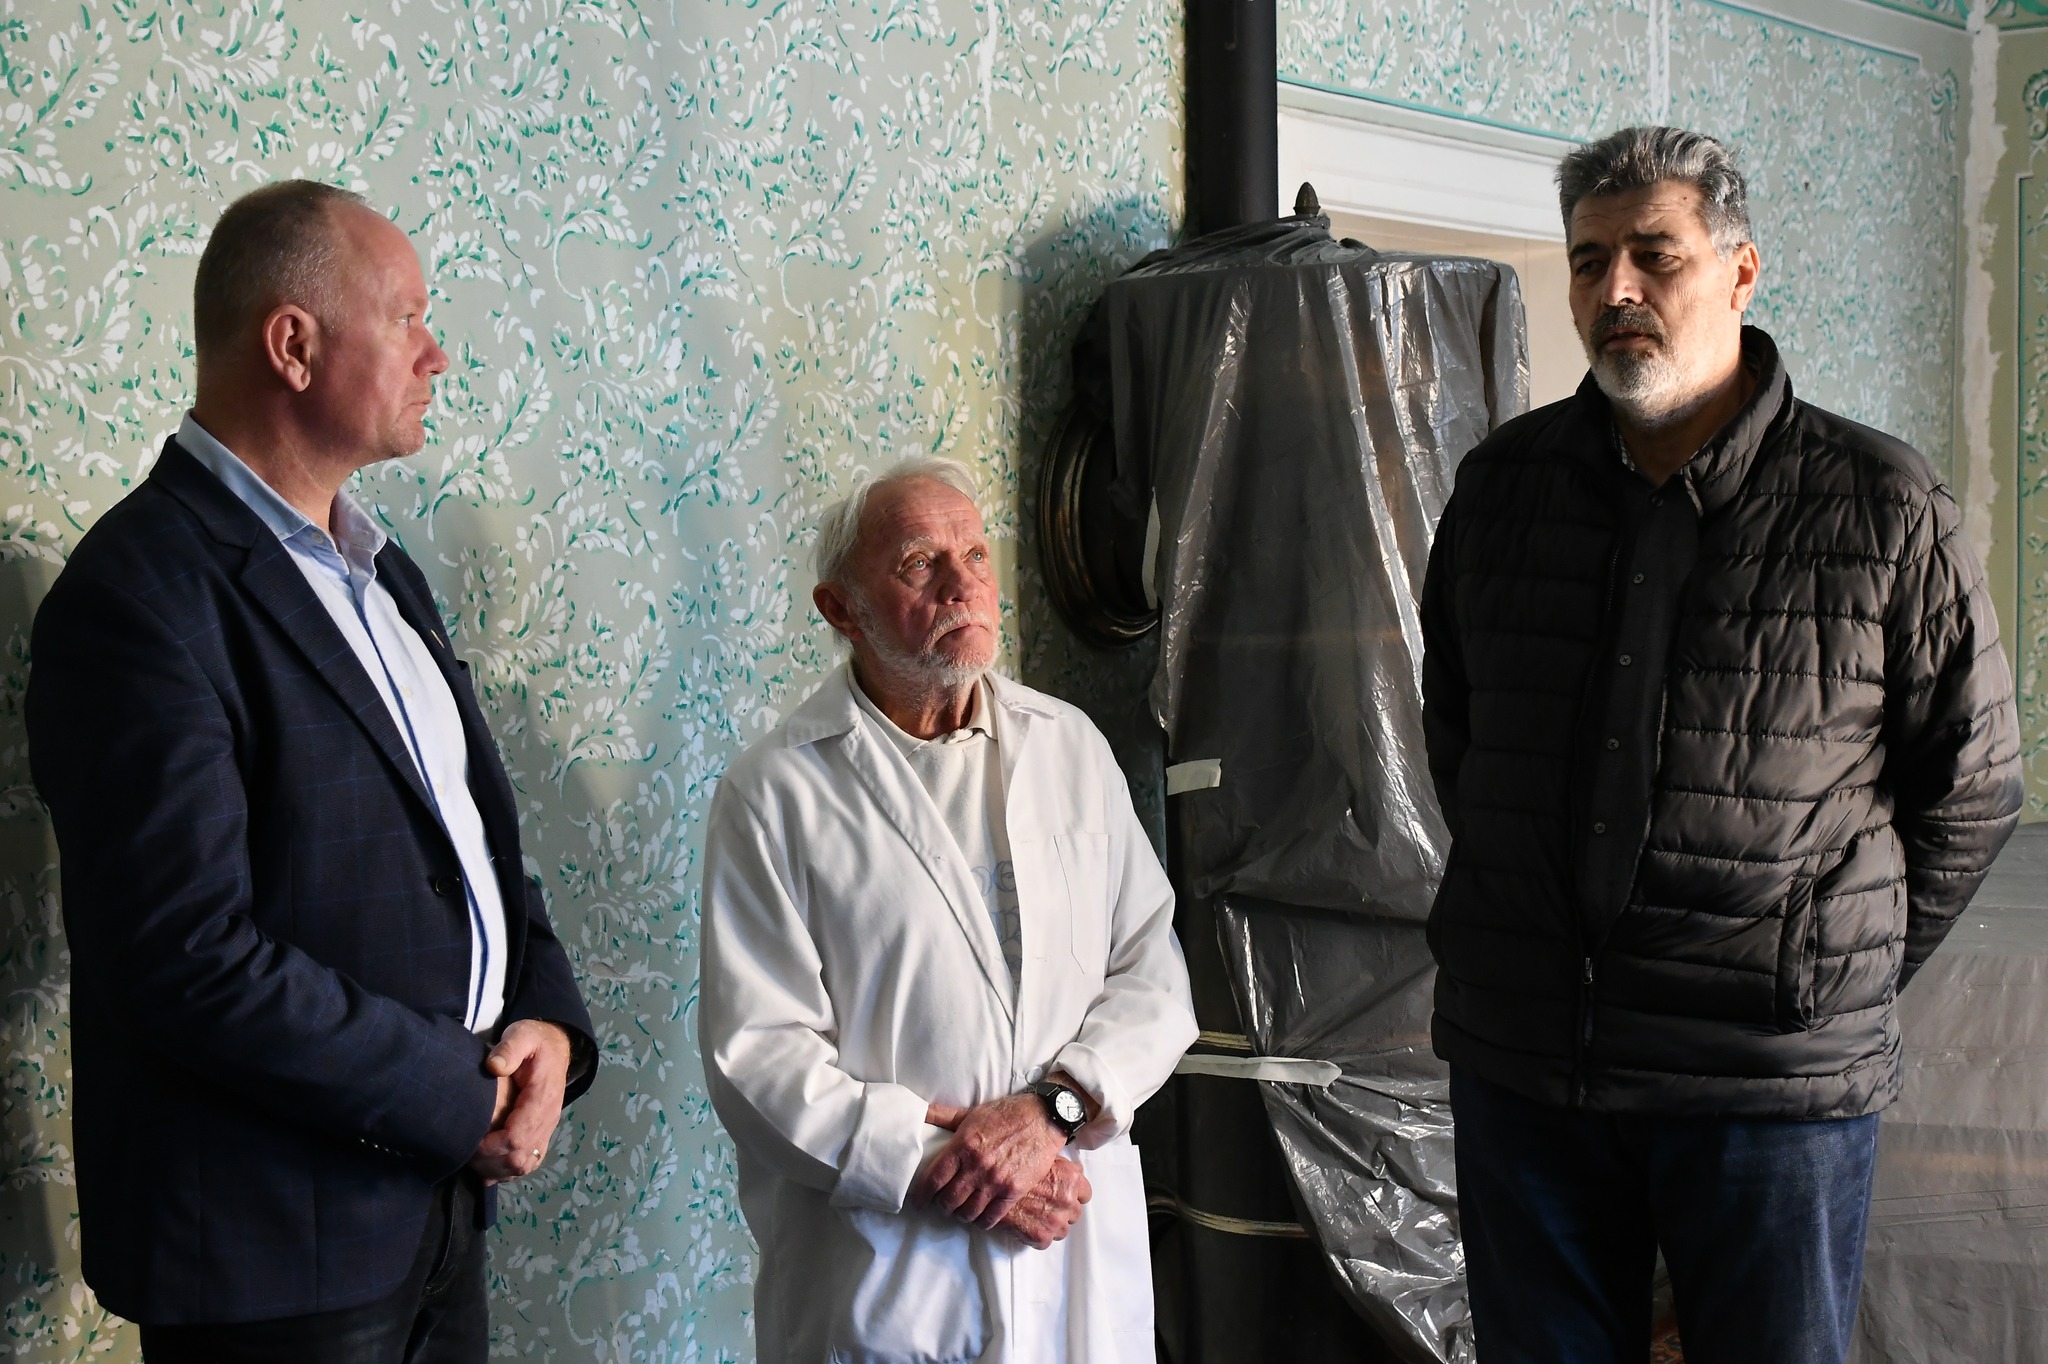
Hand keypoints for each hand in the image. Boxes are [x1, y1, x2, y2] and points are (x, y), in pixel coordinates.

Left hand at [468, 1019, 571, 1184]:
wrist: (557, 1047)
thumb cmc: (536, 1041)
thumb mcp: (523, 1034)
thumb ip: (509, 1049)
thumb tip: (493, 1067)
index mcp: (542, 1098)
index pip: (517, 1136)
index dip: (491, 1147)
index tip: (469, 1143)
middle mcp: (547, 1119)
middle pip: (519, 1157)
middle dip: (489, 1162)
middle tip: (464, 1155)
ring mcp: (546, 1128)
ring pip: (524, 1165)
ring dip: (497, 1169)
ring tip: (473, 1164)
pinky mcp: (541, 1133)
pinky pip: (528, 1162)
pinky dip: (507, 1171)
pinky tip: (488, 1171)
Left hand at [912, 1092, 1067, 1228]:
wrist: (1043, 1118)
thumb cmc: (1005, 1113)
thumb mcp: (971, 1112)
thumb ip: (943, 1116)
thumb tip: (921, 1112)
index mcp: (963, 1146)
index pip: (934, 1179)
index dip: (922, 1194)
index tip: (918, 1200)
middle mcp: (977, 1166)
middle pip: (949, 1199)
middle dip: (941, 1206)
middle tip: (941, 1205)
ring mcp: (996, 1180)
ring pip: (968, 1211)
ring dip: (960, 1215)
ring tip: (959, 1211)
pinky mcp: (1014, 1190)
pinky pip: (992, 1216)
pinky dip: (982, 1222)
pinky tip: (979, 1218)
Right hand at [997, 1156, 1091, 1248]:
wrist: (990, 1182)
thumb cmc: (1015, 1166)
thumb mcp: (1043, 1157)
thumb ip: (1064, 1167)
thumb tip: (1075, 1171)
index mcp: (1071, 1180)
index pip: (1085, 1195)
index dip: (1073, 1195)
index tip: (1062, 1196)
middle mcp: (1068, 1200)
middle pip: (1074, 1214)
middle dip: (1061, 1211)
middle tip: (1044, 1206)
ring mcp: (1056, 1220)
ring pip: (1061, 1230)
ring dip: (1050, 1225)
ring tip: (1033, 1216)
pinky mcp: (1042, 1236)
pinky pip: (1045, 1242)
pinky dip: (1036, 1236)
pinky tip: (1025, 1225)